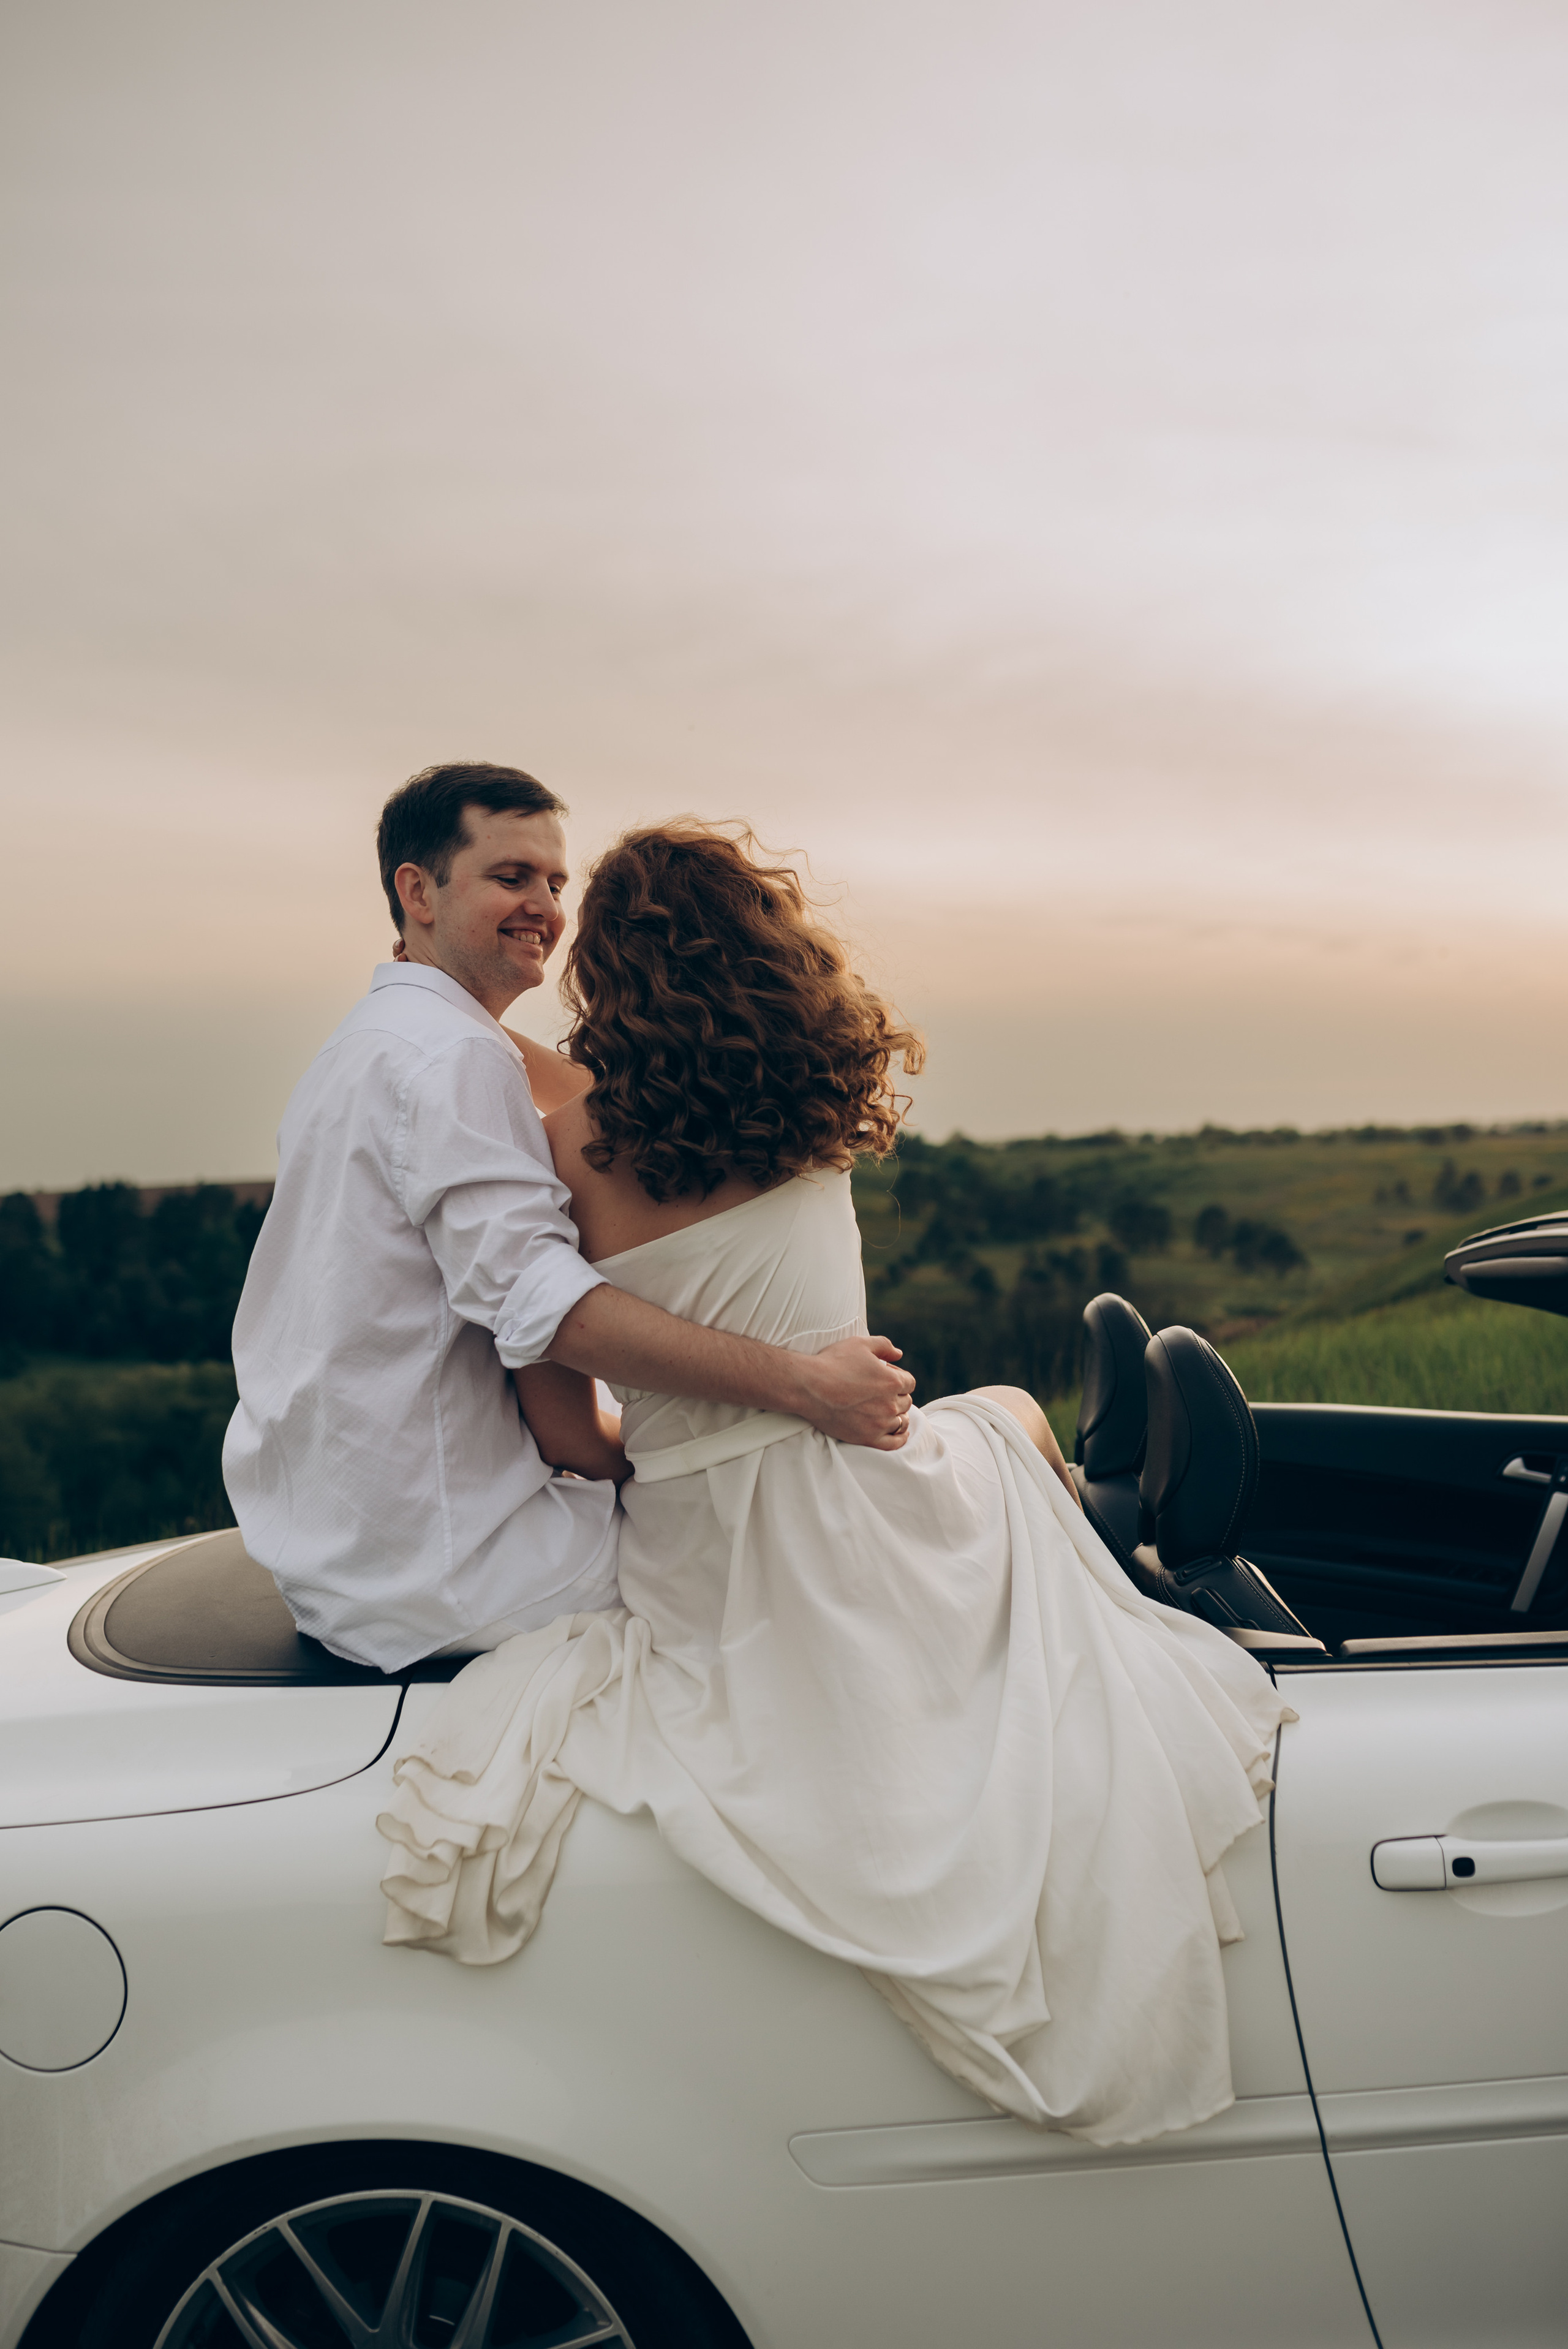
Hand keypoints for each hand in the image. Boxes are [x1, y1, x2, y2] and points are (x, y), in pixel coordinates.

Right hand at [793, 1334, 915, 1448]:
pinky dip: (900, 1437)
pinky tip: (899, 1432)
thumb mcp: (860, 1344)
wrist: (808, 1387)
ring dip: (898, 1414)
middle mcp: (890, 1403)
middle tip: (879, 1393)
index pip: (909, 1382)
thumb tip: (899, 1354)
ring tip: (886, 1411)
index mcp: (892, 1381)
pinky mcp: (868, 1438)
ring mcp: (880, 1423)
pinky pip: (894, 1443)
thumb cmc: (833, 1362)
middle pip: (906, 1401)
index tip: (885, 1378)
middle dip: (897, 1395)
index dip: (898, 1378)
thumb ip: (884, 1346)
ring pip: (902, 1421)